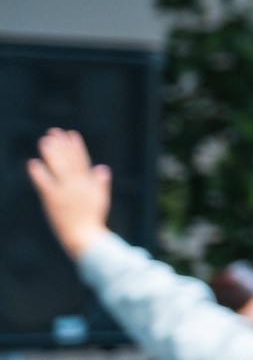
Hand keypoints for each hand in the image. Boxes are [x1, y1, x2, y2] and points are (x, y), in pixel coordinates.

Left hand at [27, 128, 112, 257]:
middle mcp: (77, 184)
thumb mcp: (101, 199)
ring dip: (51, 154)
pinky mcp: (54, 200)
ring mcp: (65, 191)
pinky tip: (33, 163)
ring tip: (45, 141)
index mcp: (88, 183)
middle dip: (62, 145)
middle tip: (54, 132)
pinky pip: (45, 184)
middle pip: (69, 160)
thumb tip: (102, 167)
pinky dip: (39, 173)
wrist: (84, 236)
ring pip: (58, 168)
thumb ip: (101, 183)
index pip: (82, 160)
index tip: (71, 134)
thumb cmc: (92, 220)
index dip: (76, 146)